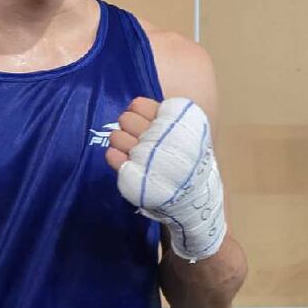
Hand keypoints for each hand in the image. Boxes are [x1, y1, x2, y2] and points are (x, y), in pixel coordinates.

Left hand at [107, 97, 226, 261]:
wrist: (195, 202)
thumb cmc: (189, 167)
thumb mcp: (188, 137)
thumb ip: (168, 121)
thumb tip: (137, 108)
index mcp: (174, 125)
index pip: (141, 105)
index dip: (138, 111)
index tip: (143, 120)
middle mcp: (159, 138)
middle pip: (126, 119)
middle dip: (127, 125)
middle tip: (135, 136)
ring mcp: (146, 157)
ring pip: (116, 137)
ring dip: (119, 141)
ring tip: (128, 150)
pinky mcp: (135, 175)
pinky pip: (112, 157)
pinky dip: (114, 157)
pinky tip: (122, 161)